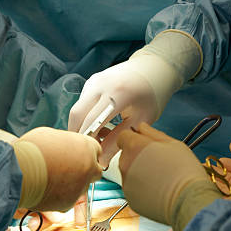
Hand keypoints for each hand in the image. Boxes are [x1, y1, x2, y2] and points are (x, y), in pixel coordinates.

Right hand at [18, 127, 102, 211]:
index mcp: (86, 147)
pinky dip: (56, 197)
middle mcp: (89, 168)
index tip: (78, 156)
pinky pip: (65, 200)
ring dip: (68, 186)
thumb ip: (63, 144)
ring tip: (49, 180)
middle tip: (69, 170)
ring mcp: (80, 187)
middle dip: (84, 172)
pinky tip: (43, 190)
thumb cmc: (31, 150)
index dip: (85, 154)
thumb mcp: (50, 136)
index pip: (96, 151)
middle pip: (94, 172)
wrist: (20, 170)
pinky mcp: (68, 203)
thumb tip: (62, 147)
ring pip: (79, 188)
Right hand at [68, 31, 200, 165]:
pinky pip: (82, 103)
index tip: (92, 157)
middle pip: (77, 115)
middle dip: (78, 136)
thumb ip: (118, 140)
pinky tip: (97, 128)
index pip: (91, 122)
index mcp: (117, 93)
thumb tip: (101, 162)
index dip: (88, 141)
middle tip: (87, 152)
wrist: (154, 68)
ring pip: (76, 109)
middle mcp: (101, 84)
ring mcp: (94, 80)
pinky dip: (84, 118)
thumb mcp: (141, 120)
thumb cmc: (152, 95)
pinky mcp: (91, 81)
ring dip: (80, 127)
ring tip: (94, 142)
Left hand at [117, 123, 218, 230]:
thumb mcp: (173, 144)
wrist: (189, 199)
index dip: (134, 138)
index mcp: (135, 147)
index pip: (123, 137)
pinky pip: (133, 190)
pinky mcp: (131, 199)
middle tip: (158, 162)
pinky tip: (158, 189)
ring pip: (129, 173)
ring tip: (160, 178)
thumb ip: (153, 133)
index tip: (144, 143)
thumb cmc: (185, 170)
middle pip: (126, 155)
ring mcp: (126, 184)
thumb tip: (142, 128)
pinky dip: (142, 189)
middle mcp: (126, 164)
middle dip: (138, 156)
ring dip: (139, 173)